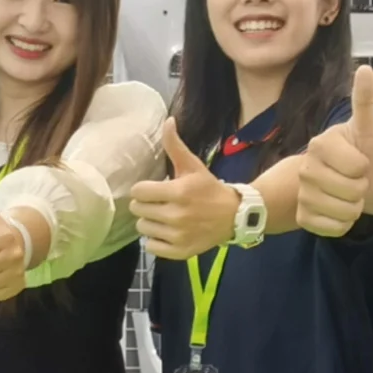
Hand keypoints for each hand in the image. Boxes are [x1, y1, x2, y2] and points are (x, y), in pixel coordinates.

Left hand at [130, 130, 240, 259]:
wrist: (235, 216)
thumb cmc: (209, 189)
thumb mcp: (193, 165)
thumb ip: (175, 145)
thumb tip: (168, 120)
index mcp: (178, 191)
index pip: (138, 191)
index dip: (143, 189)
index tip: (154, 190)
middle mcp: (177, 215)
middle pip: (138, 209)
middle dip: (146, 204)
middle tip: (160, 203)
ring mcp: (178, 235)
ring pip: (142, 228)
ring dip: (150, 222)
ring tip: (164, 217)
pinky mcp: (180, 251)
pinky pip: (151, 247)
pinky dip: (156, 240)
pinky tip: (167, 232)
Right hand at [296, 67, 372, 236]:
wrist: (345, 179)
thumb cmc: (357, 152)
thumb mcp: (365, 128)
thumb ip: (364, 101)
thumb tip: (366, 69)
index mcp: (320, 144)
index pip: (358, 167)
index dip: (365, 167)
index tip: (359, 162)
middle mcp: (305, 169)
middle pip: (353, 191)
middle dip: (361, 188)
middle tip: (354, 180)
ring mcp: (302, 194)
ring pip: (345, 212)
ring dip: (354, 207)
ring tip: (347, 194)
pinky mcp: (303, 217)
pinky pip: (335, 228)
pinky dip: (343, 223)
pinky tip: (338, 210)